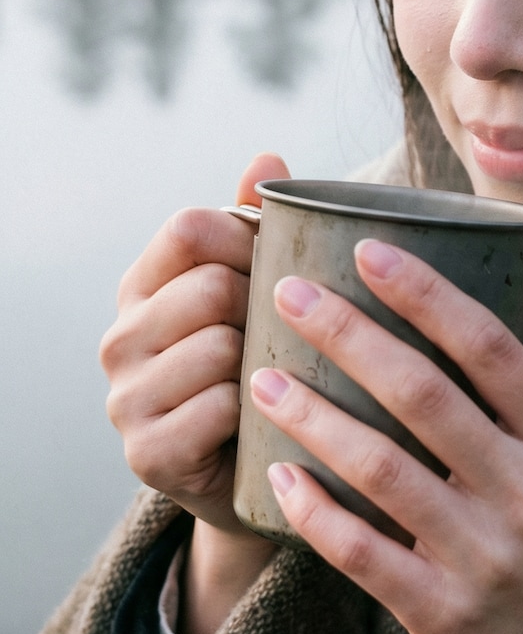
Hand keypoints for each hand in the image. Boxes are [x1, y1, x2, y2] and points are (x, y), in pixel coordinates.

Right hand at [100, 152, 288, 633]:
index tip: (284, 268)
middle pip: (209, 285)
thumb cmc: (268, 367)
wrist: (264, 478)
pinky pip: (217, 408)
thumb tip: (268, 156)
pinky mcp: (148, 454)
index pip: (189, 227)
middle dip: (266, 306)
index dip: (249, 238)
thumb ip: (258, 224)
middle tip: (290, 335)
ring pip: (218, 346)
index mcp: (143, 285)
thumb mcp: (262, 293)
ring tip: (282, 380)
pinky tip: (269, 423)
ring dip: (264, 363)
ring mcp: (126, 398)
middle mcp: (120, 337)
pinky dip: (256, 414)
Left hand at [251, 242, 522, 633]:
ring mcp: (485, 557)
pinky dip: (316, 513)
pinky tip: (275, 473)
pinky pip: (364, 554)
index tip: (365, 248)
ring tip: (261, 378)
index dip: (426, 294)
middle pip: (426, 397)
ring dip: (315, 418)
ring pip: (384, 471)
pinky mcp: (442, 613)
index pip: (490, 349)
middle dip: (350, 336)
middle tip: (285, 292)